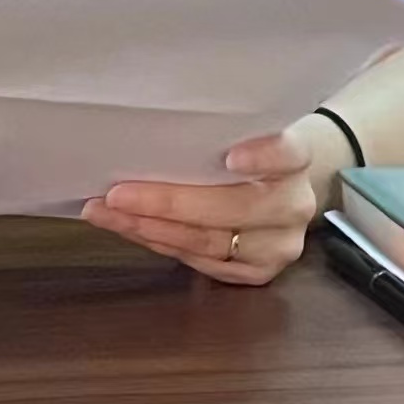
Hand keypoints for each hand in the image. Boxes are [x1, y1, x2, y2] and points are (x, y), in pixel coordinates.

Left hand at [80, 128, 315, 284]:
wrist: (278, 184)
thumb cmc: (245, 147)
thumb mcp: (241, 131)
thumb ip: (214, 133)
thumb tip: (143, 132)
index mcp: (296, 159)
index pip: (287, 153)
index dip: (262, 155)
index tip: (230, 157)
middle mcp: (295, 204)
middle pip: (234, 207)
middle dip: (169, 203)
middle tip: (117, 194)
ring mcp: (280, 245)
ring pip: (211, 242)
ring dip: (151, 228)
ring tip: (107, 214)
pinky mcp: (260, 272)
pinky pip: (204, 263)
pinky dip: (162, 244)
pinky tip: (131, 229)